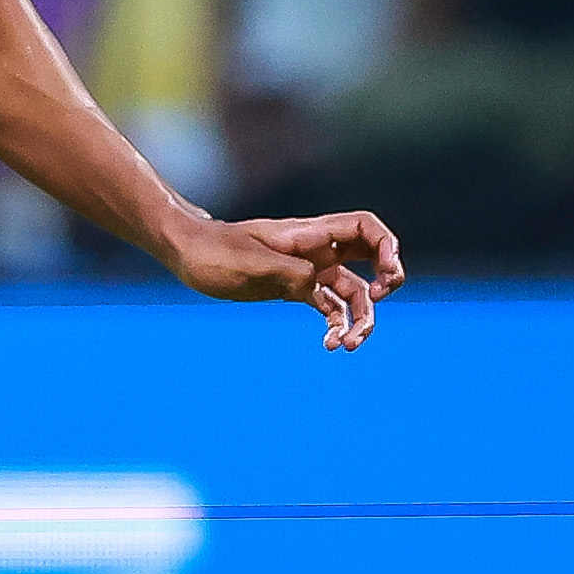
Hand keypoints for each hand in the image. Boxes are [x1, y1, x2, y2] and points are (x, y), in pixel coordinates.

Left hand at [169, 211, 405, 350]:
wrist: (187, 254)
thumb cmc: (214, 251)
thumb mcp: (251, 263)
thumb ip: (290, 273)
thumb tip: (317, 290)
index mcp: (310, 235)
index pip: (364, 228)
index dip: (386, 246)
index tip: (387, 275)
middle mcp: (316, 250)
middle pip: (370, 260)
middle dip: (385, 281)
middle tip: (377, 302)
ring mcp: (307, 270)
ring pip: (351, 292)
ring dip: (359, 318)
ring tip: (349, 345)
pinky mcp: (294, 289)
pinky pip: (329, 307)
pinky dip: (335, 325)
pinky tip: (329, 344)